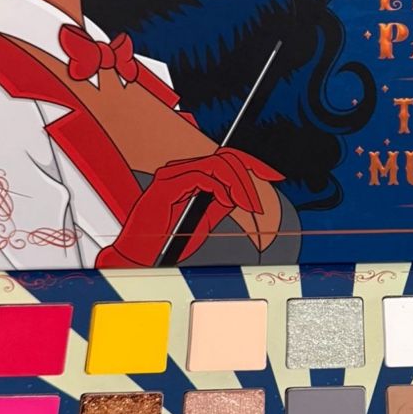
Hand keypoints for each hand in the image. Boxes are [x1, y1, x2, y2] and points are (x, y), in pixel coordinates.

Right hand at [97, 146, 283, 267]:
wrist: (138, 256)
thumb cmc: (164, 241)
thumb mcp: (203, 220)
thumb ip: (220, 204)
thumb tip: (242, 194)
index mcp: (187, 176)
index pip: (225, 159)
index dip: (252, 163)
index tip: (273, 175)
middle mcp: (179, 170)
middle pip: (225, 157)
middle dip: (249, 178)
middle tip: (256, 205)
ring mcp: (171, 174)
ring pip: (218, 164)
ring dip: (239, 186)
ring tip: (247, 206)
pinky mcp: (166, 184)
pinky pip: (203, 176)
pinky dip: (221, 189)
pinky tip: (228, 204)